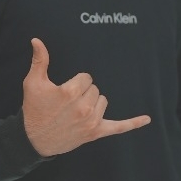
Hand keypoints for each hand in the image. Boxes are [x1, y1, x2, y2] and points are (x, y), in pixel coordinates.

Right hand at [22, 38, 150, 156]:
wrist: (34, 139)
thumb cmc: (34, 109)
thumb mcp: (33, 83)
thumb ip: (39, 60)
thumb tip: (37, 40)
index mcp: (69, 93)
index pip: (86, 77)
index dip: (76, 82)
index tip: (65, 90)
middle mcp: (83, 108)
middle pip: (95, 89)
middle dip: (83, 92)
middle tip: (68, 103)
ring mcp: (91, 122)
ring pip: (103, 101)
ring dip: (93, 103)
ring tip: (76, 110)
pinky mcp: (96, 133)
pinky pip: (119, 127)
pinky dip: (133, 123)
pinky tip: (146, 119)